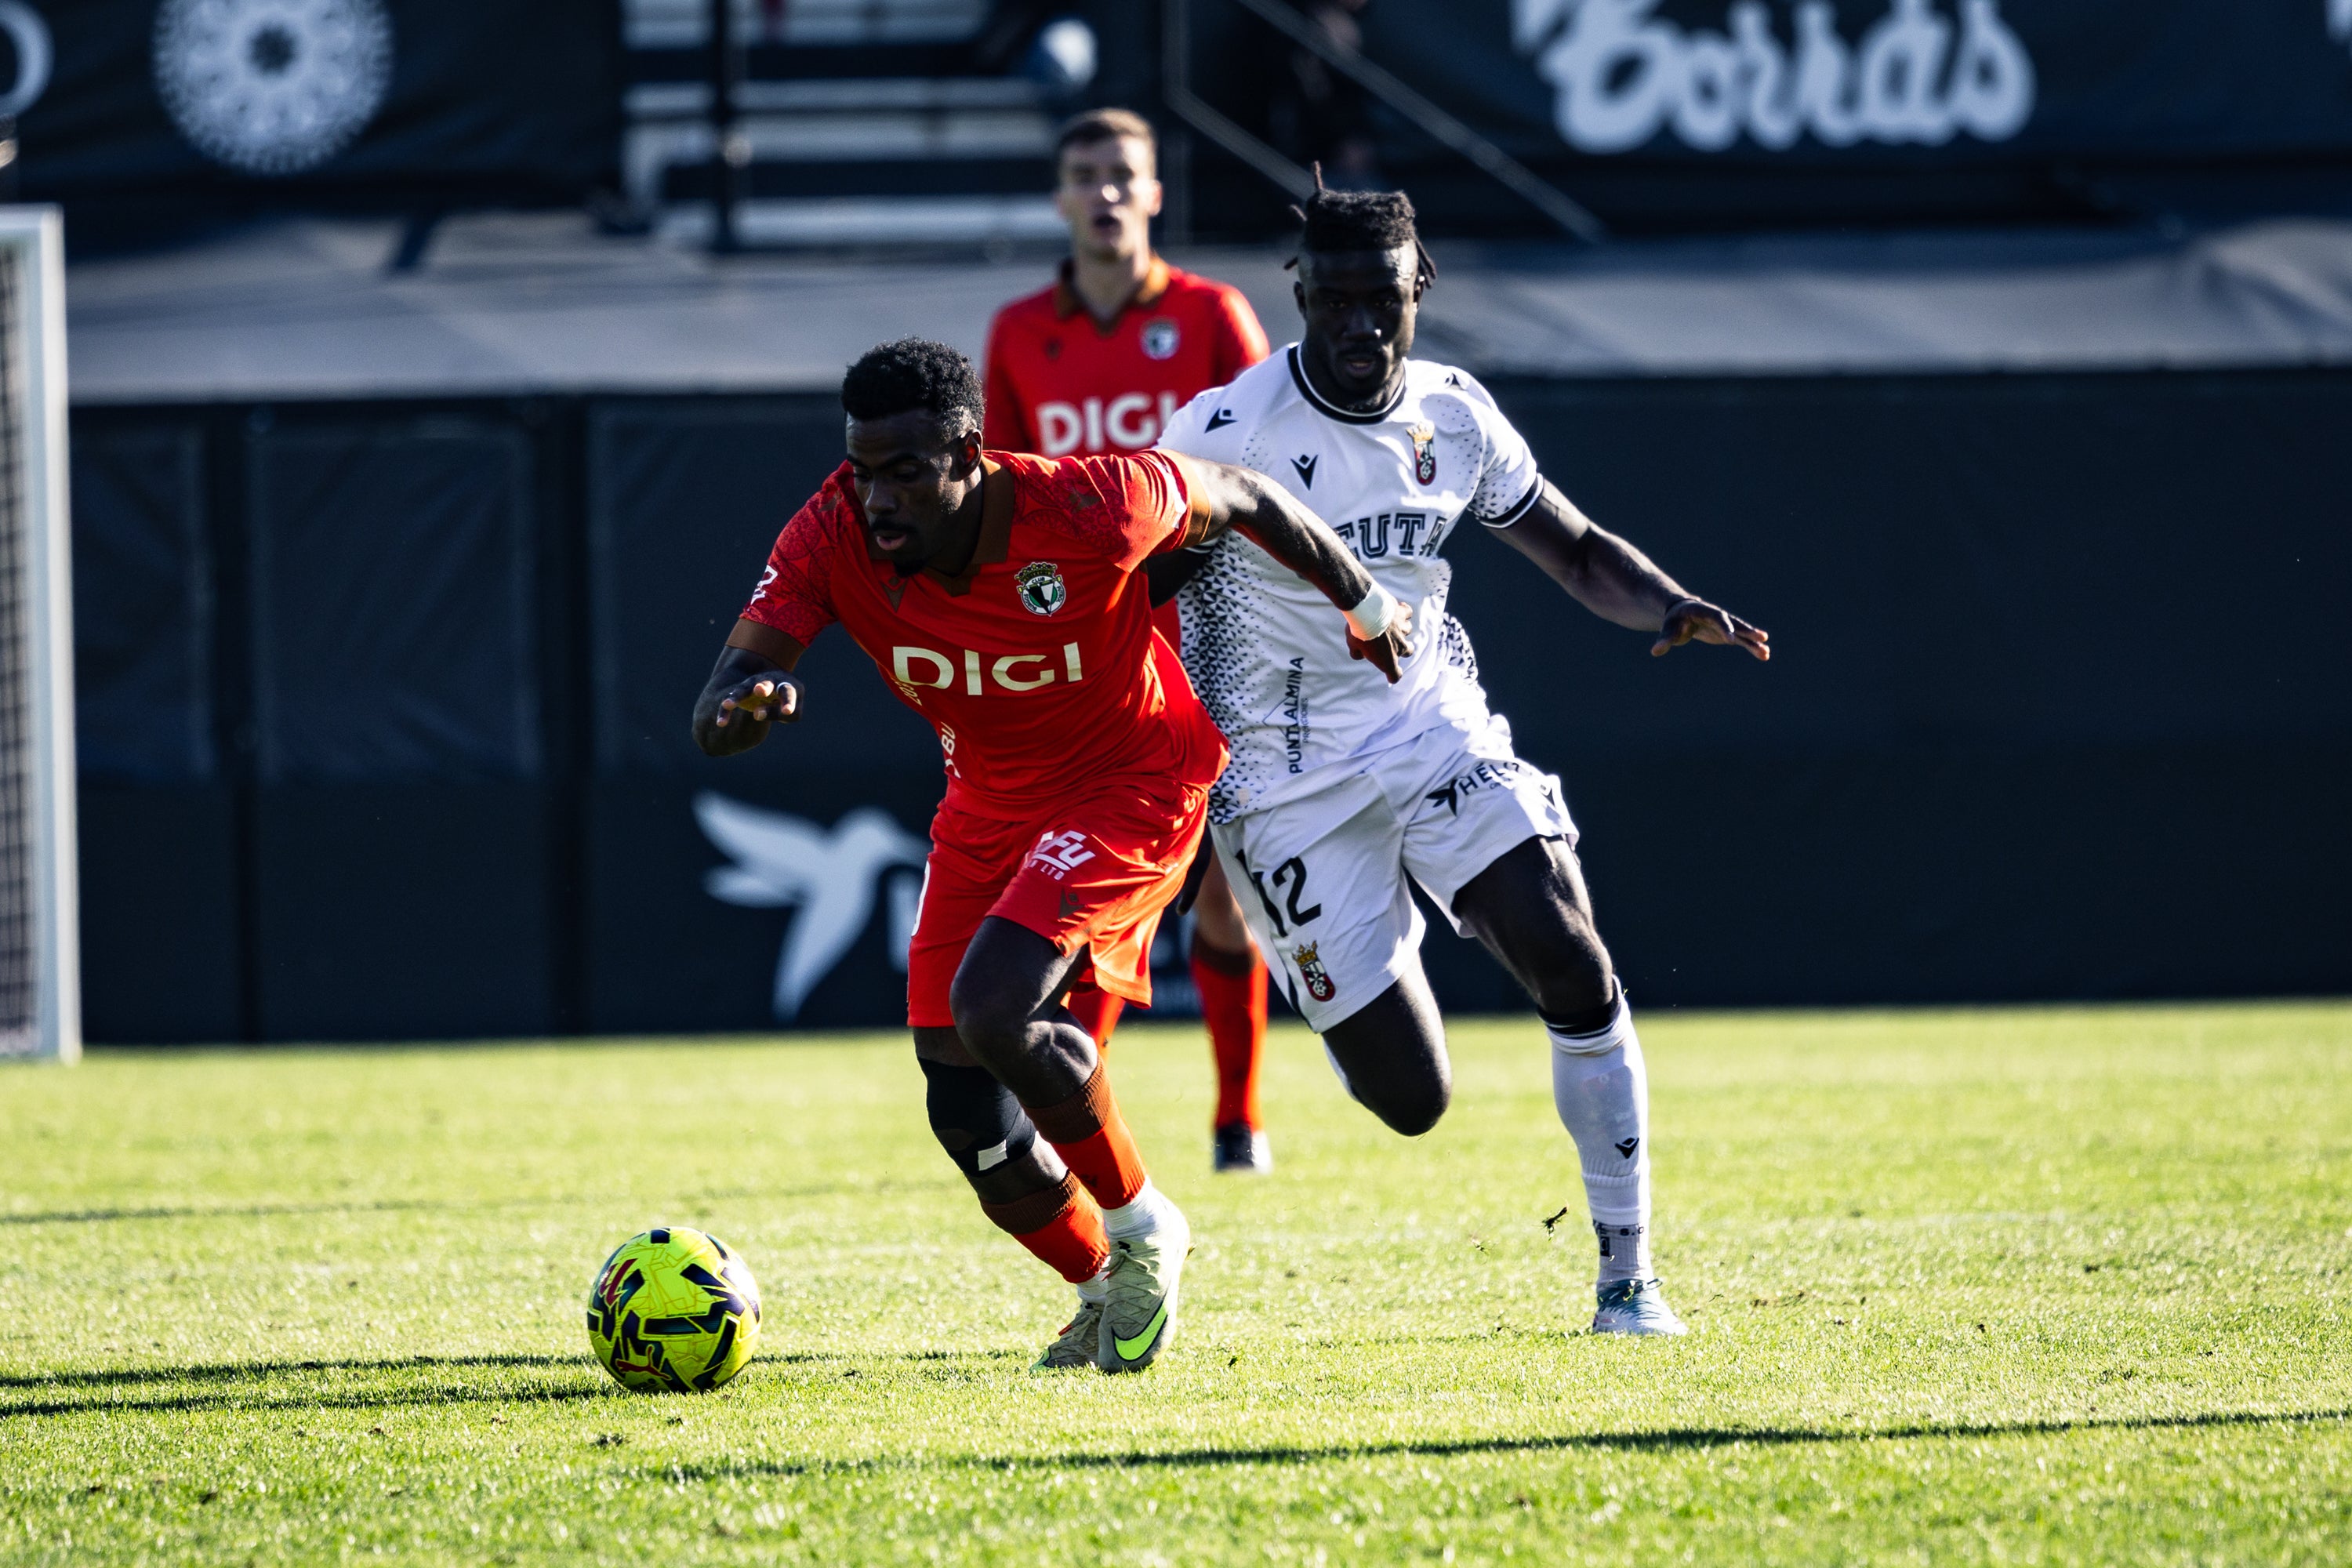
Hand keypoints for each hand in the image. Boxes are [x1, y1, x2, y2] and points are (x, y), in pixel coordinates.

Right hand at [713, 671, 801, 726]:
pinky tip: (721, 722)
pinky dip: (726, 711)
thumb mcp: (790, 712)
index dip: (787, 702)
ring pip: (744, 689)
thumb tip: (757, 713)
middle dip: (763, 687)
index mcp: (787, 684)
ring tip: (727, 704)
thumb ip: (777, 713)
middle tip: (759, 690)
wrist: (774, 690)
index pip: (788, 692)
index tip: (787, 711)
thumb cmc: (785, 704)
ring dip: (737, 696)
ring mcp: (754, 683)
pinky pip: (732, 699)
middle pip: (767, 683)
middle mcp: (770, 681)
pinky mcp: (742, 690)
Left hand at [1346, 599, 1414, 682]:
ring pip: (1407, 630)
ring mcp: (1403, 630)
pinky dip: (1403, 611)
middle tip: (1390, 642)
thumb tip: (1359, 654)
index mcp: (1388, 660)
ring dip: (1399, 627)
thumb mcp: (1353, 646)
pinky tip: (1397, 608)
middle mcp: (1400, 647)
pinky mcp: (1403, 614)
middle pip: (1408, 651)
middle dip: (1402, 648)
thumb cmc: (1359, 632)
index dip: (1393, 675)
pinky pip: (1408, 613)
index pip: (1396, 674)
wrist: (1366, 612)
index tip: (1391, 675)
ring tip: (1388, 622)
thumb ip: (1357, 653)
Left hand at [1653, 599, 1768, 660]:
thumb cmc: (1674, 621)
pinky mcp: (1728, 634)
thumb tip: (1655, 651)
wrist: (1683, 614)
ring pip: (1742, 633)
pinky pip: (1743, 641)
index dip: (1724, 628)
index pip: (1717, 618)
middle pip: (1735, 623)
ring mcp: (1725, 625)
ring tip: (1766, 652)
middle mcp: (1719, 616)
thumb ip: (1664, 639)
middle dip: (1747, 631)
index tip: (1731, 640)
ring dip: (1754, 642)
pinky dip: (1752, 647)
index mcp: (1704, 611)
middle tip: (1761, 637)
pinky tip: (1764, 655)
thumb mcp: (1668, 629)